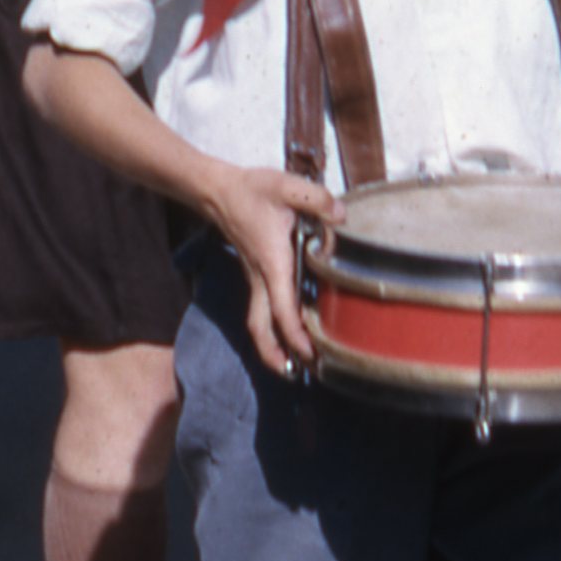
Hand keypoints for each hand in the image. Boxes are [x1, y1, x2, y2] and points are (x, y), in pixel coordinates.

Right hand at [205, 165, 342, 376]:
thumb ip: (316, 198)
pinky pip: (263, 309)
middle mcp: (262, 277)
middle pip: (261, 328)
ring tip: (294, 366)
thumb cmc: (252, 190)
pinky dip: (273, 327)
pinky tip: (291, 331)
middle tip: (297, 374)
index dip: (294, 334)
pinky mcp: (257, 275)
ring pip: (259, 322)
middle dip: (275, 354)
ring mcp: (256, 278)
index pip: (282, 307)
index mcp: (272, 262)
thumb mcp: (286, 185)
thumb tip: (341, 216)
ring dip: (272, 346)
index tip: (309, 354)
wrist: (219, 191)